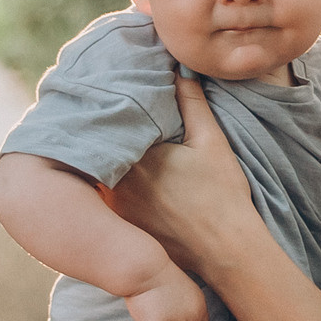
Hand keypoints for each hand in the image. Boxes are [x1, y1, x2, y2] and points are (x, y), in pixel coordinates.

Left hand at [106, 74, 263, 270]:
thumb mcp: (211, 142)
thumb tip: (180, 70)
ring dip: (101, 155)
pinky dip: (106, 180)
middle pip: (100, 145)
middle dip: (101, 129)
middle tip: (96, 108)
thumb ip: (192, 103)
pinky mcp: (120, 223)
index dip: (110, 105)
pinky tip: (112, 171)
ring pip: (98, 170)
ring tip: (98, 136)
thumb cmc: (223, 195)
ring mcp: (115, 205)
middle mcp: (119, 180)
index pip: (113, 121)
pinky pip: (103, 194)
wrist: (225, 251)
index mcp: (139, 154)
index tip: (107, 90)